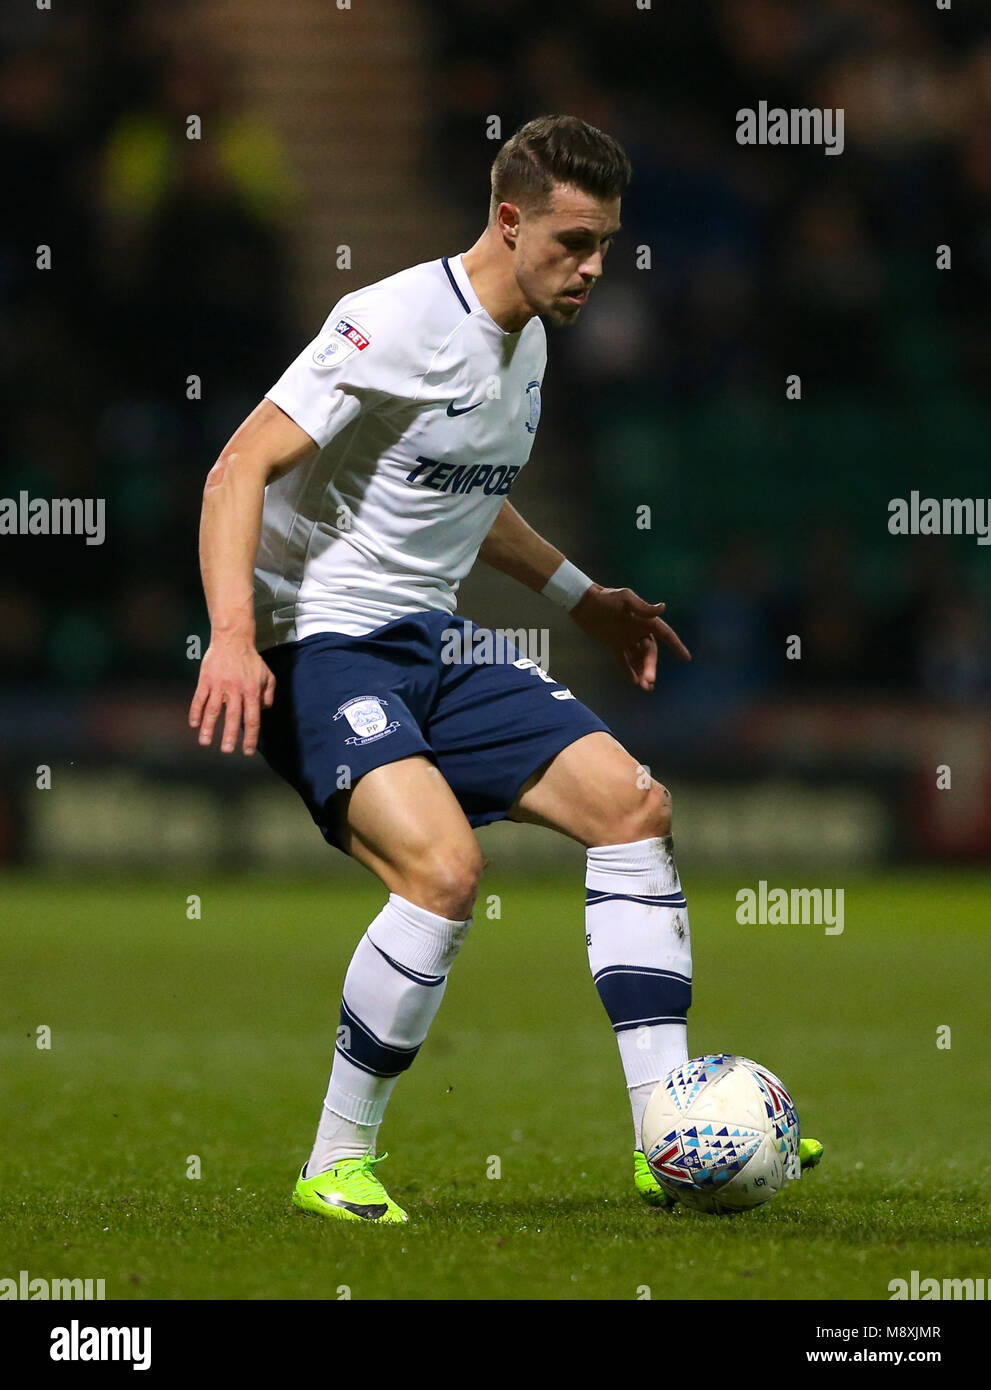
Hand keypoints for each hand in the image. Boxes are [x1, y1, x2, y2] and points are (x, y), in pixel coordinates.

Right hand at [188, 635, 275, 754]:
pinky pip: (199, 698)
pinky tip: (193, 724)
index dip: (250, 736)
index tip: (247, 751)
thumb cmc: (252, 660)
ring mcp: (219, 685)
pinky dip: (195, 712)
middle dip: (229, 736)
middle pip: (233, 717)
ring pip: (213, 710)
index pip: (252, 718)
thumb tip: (263, 712)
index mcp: (251, 691)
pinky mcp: (206, 680)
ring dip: (208, 727)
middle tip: (226, 751)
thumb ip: (268, 696)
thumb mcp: (268, 676)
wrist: (233, 640)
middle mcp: (235, 690)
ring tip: (205, 742)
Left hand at [571, 585, 690, 690]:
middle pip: (650, 653)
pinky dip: (629, 670)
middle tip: (649, 682)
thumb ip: (642, 606)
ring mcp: (626, 638)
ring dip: (642, 672)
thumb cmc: (605, 598)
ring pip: (638, 659)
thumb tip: (663, 607)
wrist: (583, 602)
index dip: (676, 646)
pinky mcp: (614, 643)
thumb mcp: (625, 598)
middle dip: (651, 668)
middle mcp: (638, 630)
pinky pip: (623, 660)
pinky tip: (634, 682)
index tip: (686, 658)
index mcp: (644, 620)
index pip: (665, 634)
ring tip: (645, 687)